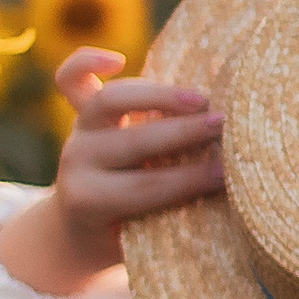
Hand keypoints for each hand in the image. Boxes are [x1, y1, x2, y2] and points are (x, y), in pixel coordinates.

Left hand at [0, 51, 225, 296]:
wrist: (76, 230)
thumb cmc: (124, 237)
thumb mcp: (142, 240)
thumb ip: (172, 216)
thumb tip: (228, 191)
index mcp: (90, 201)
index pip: (144, 188)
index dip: (186, 181)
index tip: (224, 175)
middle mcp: (78, 162)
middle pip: (132, 142)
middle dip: (182, 134)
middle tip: (224, 128)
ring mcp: (77, 133)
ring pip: (109, 101)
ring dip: (157, 96)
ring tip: (199, 98)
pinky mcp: (77, 112)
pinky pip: (70, 79)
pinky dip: (87, 61)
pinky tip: (117, 58)